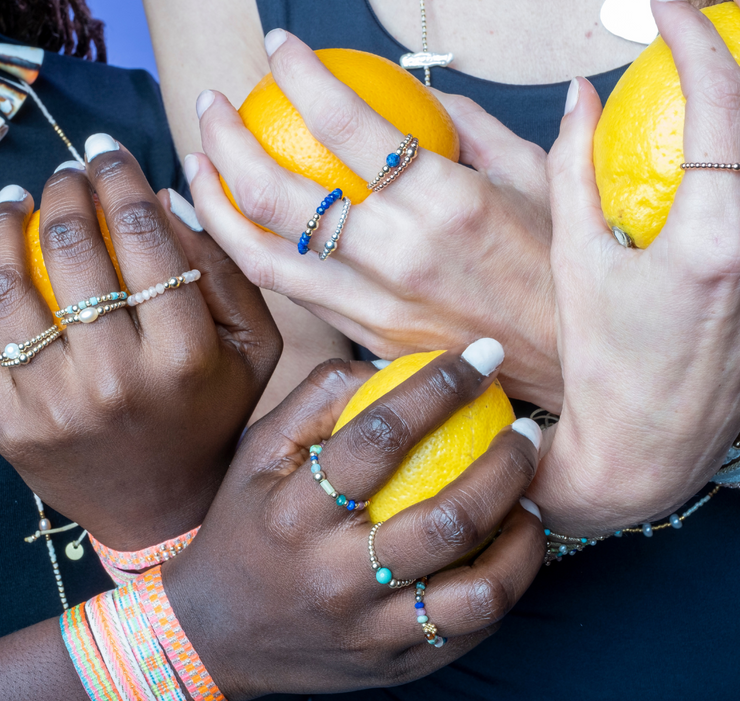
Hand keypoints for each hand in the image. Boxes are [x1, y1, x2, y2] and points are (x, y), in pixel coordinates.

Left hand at [0, 136, 280, 549]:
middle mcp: (117, 379)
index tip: (109, 150)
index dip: (121, 179)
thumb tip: (166, 199)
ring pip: (10, 286)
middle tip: (71, 173)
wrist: (162, 505)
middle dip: (69, 192)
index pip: (145, 239)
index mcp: (185, 356)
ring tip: (20, 198)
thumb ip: (228, 273)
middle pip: (76, 252)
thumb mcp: (256, 348)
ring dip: (8, 223)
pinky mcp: (9, 424)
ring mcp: (54, 404)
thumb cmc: (215, 415)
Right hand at [164, 342, 544, 698]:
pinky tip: (509, 546)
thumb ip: (317, 398)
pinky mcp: (393, 666)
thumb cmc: (246, 524)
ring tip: (531, 498)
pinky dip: (506, 581)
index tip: (483, 356)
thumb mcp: (259, 450)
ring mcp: (369, 631)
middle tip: (527, 431)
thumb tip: (389, 366)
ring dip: (523, 535)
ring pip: (477, 591)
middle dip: (507, 463)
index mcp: (295, 512)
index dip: (440, 387)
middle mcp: (334, 576)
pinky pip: (471, 630)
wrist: (217, 633)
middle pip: (447, 518)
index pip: (381, 436)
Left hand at [185, 31, 561, 410]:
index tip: (278, 45)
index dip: (299, 72)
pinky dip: (253, 255)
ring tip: (194, 167)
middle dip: (224, 136)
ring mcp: (376, 303)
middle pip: (277, 190)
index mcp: (446, 200)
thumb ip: (474, 125)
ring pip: (264, 254)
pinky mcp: (367, 336)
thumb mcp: (536, 176)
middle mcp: (399, 253)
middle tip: (210, 102)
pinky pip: (293, 292)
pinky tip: (238, 228)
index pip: (346, 121)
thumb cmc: (560, 265)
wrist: (568, 362)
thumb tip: (423, 93)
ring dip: (215, 204)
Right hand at [528, 0, 739, 534]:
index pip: (718, 108)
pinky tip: (720, 135)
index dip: (691, 43)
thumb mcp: (575, 262)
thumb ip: (575, 169)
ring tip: (726, 48)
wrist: (648, 442)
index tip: (657, 14)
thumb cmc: (602, 361)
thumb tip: (578, 99)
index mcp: (712, 242)